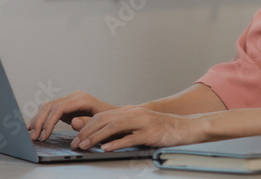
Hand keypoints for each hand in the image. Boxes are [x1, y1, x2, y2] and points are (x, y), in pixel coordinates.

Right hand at [27, 90, 116, 141]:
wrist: (116, 116)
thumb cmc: (111, 120)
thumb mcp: (102, 123)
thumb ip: (87, 123)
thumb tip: (73, 121)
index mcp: (83, 99)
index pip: (59, 107)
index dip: (49, 122)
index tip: (44, 135)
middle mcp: (75, 96)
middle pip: (51, 105)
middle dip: (40, 121)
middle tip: (33, 137)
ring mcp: (70, 99)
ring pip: (48, 106)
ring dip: (38, 119)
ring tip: (31, 133)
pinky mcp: (67, 105)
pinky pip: (50, 109)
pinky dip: (41, 117)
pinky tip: (34, 126)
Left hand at [71, 107, 202, 150]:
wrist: (185, 127)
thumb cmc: (162, 128)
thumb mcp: (139, 125)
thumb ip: (122, 128)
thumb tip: (103, 136)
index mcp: (130, 111)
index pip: (102, 116)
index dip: (87, 126)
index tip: (76, 137)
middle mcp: (134, 114)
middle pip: (104, 120)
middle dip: (87, 132)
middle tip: (75, 143)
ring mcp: (142, 122)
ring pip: (113, 127)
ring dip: (96, 137)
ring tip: (84, 146)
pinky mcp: (150, 133)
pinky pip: (130, 138)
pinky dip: (116, 143)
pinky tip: (106, 148)